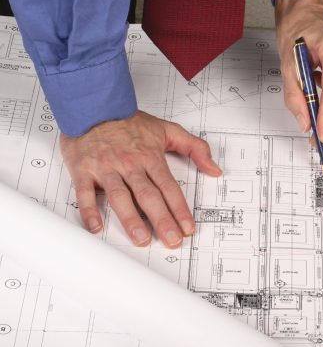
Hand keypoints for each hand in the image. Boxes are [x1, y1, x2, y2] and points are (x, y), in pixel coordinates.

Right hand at [60, 111, 221, 247]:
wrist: (94, 105)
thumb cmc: (129, 122)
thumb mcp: (168, 129)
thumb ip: (195, 148)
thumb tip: (215, 169)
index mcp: (150, 157)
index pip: (170, 187)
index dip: (180, 209)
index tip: (188, 228)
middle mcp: (130, 165)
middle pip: (149, 196)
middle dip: (162, 220)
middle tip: (171, 240)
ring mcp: (106, 169)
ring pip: (120, 197)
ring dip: (131, 219)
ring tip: (142, 239)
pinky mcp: (83, 170)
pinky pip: (85, 193)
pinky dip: (89, 211)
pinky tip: (97, 228)